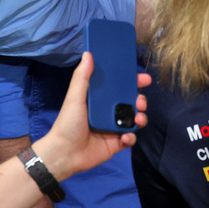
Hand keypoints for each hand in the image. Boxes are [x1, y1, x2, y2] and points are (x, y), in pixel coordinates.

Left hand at [34, 53, 149, 179]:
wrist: (64, 154)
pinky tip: (125, 137)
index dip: (133, 83)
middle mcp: (109, 113)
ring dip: (140, 118)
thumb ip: (82, 78)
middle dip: (141, 100)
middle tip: (141, 101)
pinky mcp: (116, 144)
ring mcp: (114, 129)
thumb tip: (88, 54)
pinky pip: (130, 138)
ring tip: (138, 119)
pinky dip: (131, 137)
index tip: (144, 79)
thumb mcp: (74, 98)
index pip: (120, 88)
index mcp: (100, 101)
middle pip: (132, 103)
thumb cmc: (68, 123)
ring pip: (134, 120)